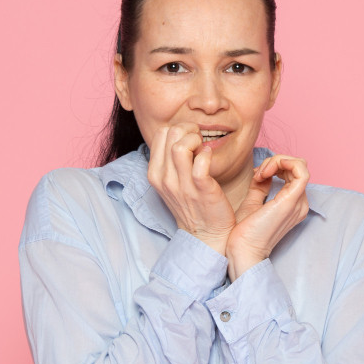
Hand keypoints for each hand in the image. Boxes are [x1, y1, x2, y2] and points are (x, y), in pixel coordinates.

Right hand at [147, 122, 234, 254]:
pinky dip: (207, 154)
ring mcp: (181, 185)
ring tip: (202, 148)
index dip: (178, 128)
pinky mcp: (201, 190)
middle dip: (189, 129)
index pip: (161, 134)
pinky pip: (201, 162)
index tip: (190, 137)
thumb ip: (170, 160)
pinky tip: (209, 158)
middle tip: (199, 139)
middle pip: (170, 134)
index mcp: (155, 173)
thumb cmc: (192, 204)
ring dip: (196, 139)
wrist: (205, 234)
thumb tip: (180, 135)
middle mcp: (164, 179)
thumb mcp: (171, 182)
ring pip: (181, 146)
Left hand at [226, 154, 309, 279]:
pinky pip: (300, 170)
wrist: (242, 249)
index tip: (256, 174)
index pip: (294, 173)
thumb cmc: (245, 232)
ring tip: (260, 173)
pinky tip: (266, 172)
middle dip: (276, 162)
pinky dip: (283, 162)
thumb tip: (263, 172)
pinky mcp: (292, 200)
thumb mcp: (253, 202)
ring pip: (299, 165)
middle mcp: (300, 203)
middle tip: (257, 173)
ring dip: (277, 161)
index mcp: (292, 204)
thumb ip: (260, 186)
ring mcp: (298, 202)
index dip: (275, 166)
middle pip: (298, 167)